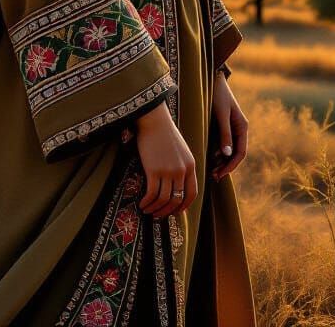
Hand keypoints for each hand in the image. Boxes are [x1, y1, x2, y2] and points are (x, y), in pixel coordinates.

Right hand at [134, 101, 196, 218]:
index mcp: (191, 165)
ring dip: (155, 209)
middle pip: (177, 200)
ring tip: (147, 210)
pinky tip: (142, 204)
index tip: (175, 212)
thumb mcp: (181, 150)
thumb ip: (182, 166)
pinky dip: (147, 202)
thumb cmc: (165, 133)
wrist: (154, 119)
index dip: (184, 206)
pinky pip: (152, 194)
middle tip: (158, 215)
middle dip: (167, 211)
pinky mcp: (154, 170)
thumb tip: (177, 185)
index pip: (192, 193)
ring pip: (164, 200)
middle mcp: (182, 170)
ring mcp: (168, 170)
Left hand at [210, 72, 247, 180]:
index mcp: (242, 126)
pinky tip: (209, 158)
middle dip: (226, 166)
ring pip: (229, 150)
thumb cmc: (217, 94)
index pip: (241, 152)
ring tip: (211, 170)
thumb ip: (225, 134)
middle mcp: (239, 129)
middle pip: (236, 153)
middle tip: (214, 176)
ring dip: (221, 161)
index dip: (232, 165)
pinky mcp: (222, 126)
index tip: (221, 174)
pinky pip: (222, 144)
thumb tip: (227, 154)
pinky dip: (217, 153)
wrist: (212, 78)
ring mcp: (231, 128)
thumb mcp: (221, 114)